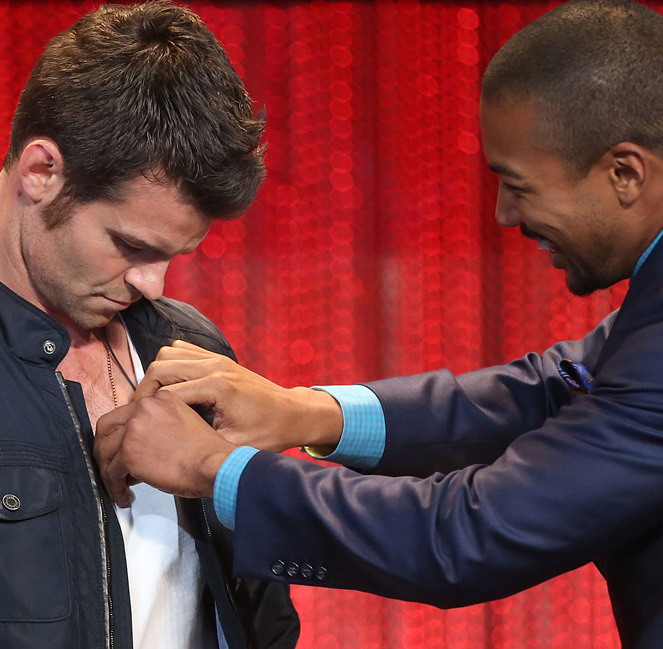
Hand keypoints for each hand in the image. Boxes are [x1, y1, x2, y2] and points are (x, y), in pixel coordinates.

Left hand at [94, 390, 234, 506]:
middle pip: (106, 427)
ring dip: (109, 472)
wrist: (214, 465)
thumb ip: (158, 425)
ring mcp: (134, 429)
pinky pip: (111, 472)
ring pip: (105, 451)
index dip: (120, 435)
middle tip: (110, 467)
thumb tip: (139, 445)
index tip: (121, 449)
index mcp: (159, 399)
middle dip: (104, 450)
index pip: (126, 413)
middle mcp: (143, 408)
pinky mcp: (129, 451)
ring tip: (119, 486)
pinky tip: (124, 495)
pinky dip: (115, 487)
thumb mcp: (183, 424)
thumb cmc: (206, 452)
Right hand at [133, 340, 343, 452]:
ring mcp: (217, 359)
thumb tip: (166, 449)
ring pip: (169, 353)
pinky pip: (184, 350)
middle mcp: (215, 366)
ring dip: (155, 373)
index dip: (146, 409)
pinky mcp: (220, 358)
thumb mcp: (234, 447)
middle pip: (162, 366)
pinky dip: (170, 364)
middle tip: (138, 413)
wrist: (293, 414)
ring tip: (151, 399)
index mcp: (217, 387)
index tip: (135, 426)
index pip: (166, 392)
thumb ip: (200, 444)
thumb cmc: (269, 432)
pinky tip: (169, 386)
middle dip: (144, 389)